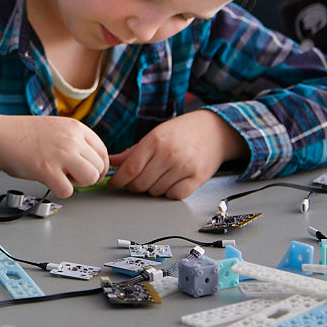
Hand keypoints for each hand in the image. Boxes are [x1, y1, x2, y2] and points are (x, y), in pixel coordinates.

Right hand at [0, 115, 108, 197]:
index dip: (100, 167)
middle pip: (99, 167)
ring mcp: (61, 154)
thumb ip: (75, 140)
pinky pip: (68, 191)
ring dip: (78, 184)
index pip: (103, 152)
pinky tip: (51, 182)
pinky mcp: (47, 170)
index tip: (92, 173)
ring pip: (90, 178)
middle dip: (87, 176)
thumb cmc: (24, 135)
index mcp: (76, 127)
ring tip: (63, 178)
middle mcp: (71, 139)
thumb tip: (91, 162)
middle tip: (71, 175)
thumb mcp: (57, 128)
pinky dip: (61, 191)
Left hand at [106, 110, 248, 198]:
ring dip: (151, 189)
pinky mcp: (197, 179)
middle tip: (136, 180)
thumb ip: (132, 151)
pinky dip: (168, 193)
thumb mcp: (155, 135)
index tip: (113, 184)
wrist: (214, 131)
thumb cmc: (182, 132)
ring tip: (157, 177)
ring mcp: (184, 167)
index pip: (130, 169)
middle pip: (140, 183)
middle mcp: (169, 154)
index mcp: (155, 141)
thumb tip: (112, 162)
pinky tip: (170, 182)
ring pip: (155, 191)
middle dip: (134, 186)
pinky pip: (174, 195)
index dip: (118, 180)